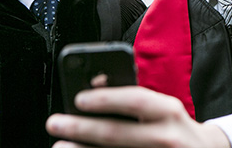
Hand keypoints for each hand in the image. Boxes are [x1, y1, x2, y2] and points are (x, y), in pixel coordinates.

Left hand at [46, 86, 230, 147]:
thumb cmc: (176, 128)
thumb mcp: (163, 109)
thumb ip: (136, 102)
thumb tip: (95, 88)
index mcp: (168, 111)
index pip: (136, 99)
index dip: (106, 98)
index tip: (78, 98)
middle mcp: (168, 136)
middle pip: (118, 133)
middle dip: (81, 128)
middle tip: (55, 123)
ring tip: (59, 147)